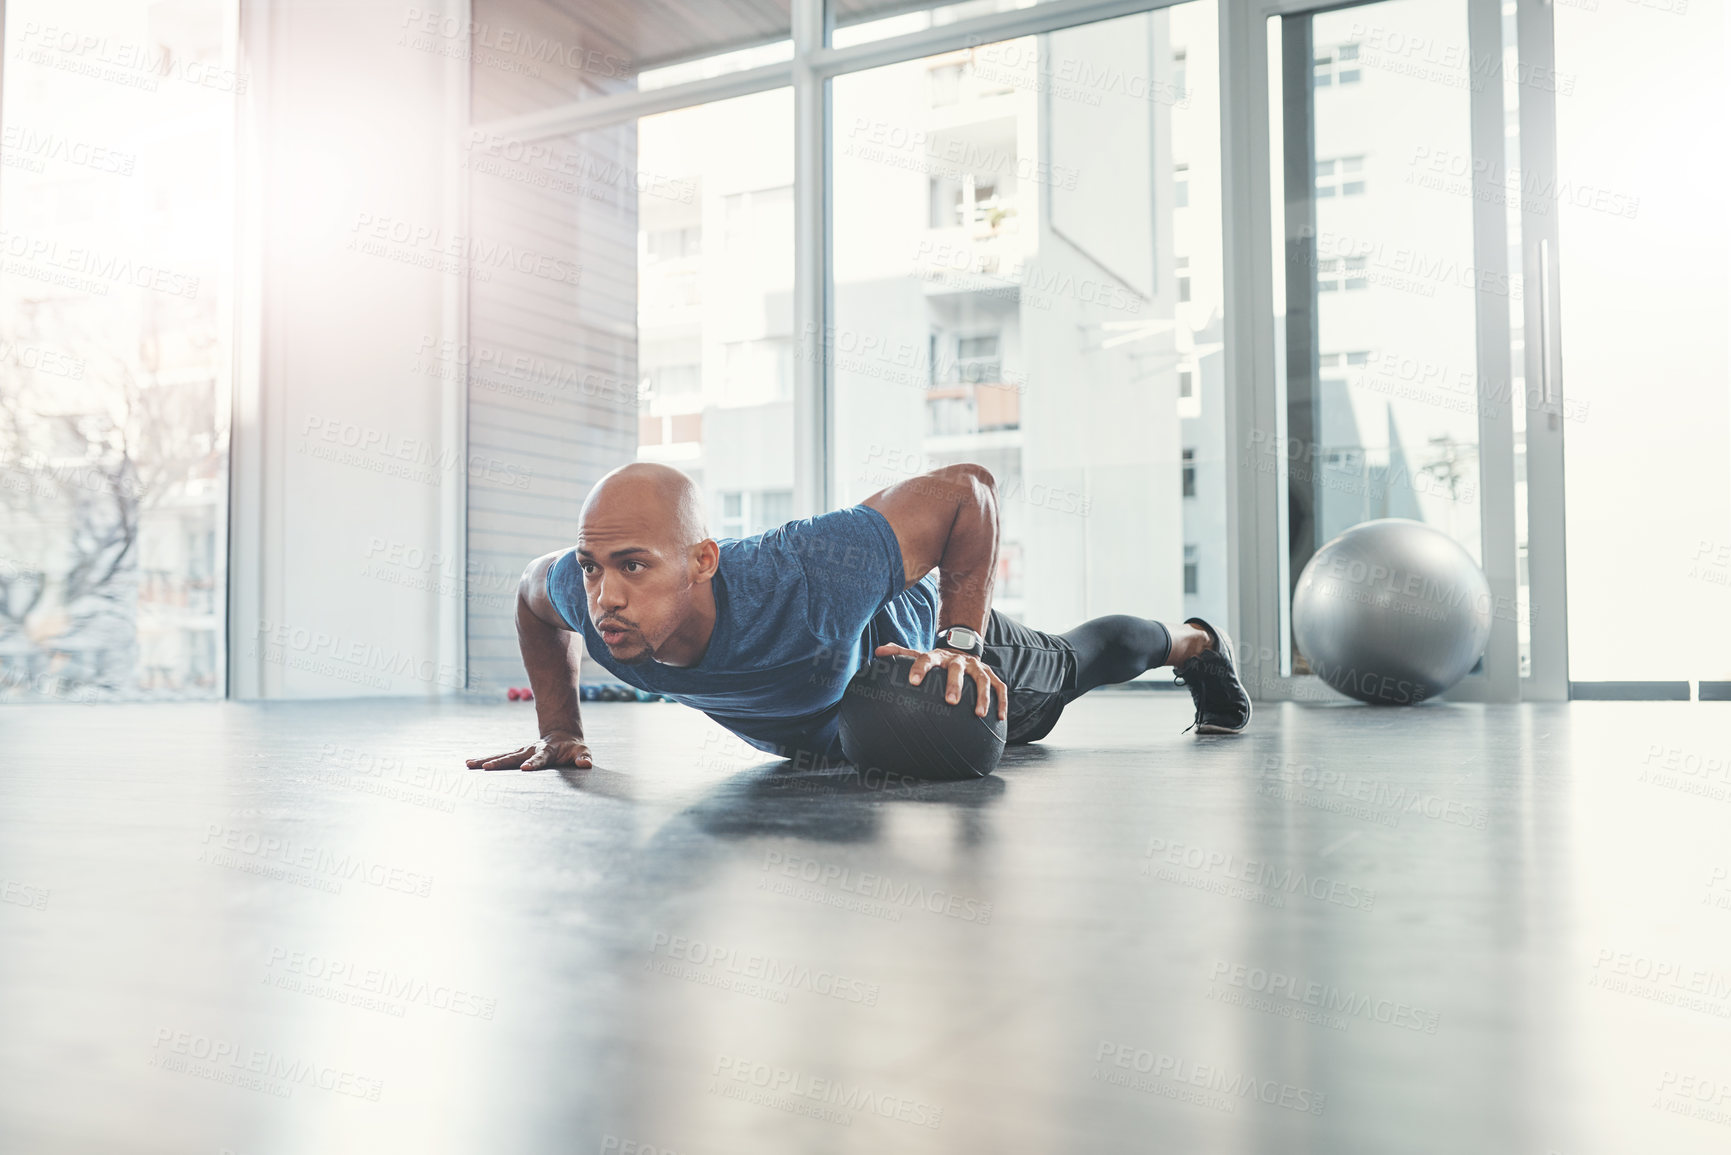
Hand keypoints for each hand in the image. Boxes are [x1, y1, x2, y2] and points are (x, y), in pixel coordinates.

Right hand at [466, 731, 591, 770]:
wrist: (562, 735)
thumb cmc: (573, 748)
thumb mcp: (582, 751)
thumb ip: (584, 757)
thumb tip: (586, 764)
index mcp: (548, 751)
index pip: (540, 758)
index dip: (534, 763)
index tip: (525, 769)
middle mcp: (531, 750)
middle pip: (514, 756)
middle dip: (500, 762)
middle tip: (486, 767)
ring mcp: (522, 752)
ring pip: (503, 756)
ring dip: (487, 760)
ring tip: (470, 764)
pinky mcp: (516, 754)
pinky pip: (500, 758)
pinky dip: (485, 760)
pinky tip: (470, 764)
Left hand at [873, 643, 1007, 721]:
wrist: (962, 647)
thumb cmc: (936, 660)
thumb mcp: (919, 654)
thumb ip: (900, 654)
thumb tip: (877, 653)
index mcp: (939, 656)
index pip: (926, 658)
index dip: (920, 668)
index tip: (913, 682)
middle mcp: (959, 661)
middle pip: (957, 670)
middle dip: (955, 684)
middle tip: (950, 701)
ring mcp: (977, 667)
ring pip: (982, 680)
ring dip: (983, 696)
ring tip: (979, 714)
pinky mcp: (991, 675)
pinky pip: (1000, 687)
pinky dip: (1001, 701)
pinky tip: (1000, 717)